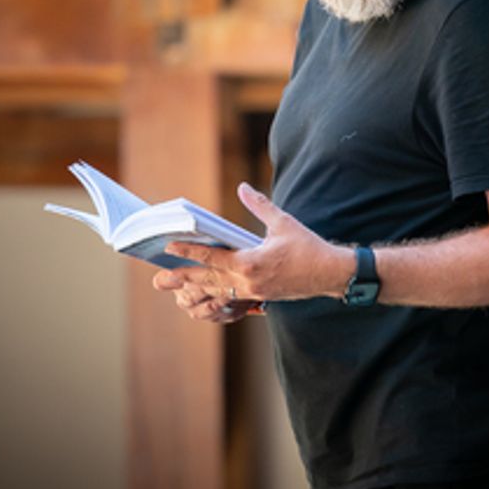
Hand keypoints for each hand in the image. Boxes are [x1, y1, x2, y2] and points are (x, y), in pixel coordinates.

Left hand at [151, 182, 352, 315]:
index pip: (212, 257)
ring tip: (175, 291)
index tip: (168, 248)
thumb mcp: (283, 223)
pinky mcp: (260, 298)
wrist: (330, 274)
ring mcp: (253, 293)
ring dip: (195, 291)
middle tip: (159, 280)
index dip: (188, 252)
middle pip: (207, 281)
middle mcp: (247, 281)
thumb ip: (259, 205)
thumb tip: (242, 187)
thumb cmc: (309, 247)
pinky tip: (205, 296)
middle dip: (182, 279)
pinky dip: (215, 298)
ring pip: (217, 293)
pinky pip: (231, 300)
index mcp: (250, 262)